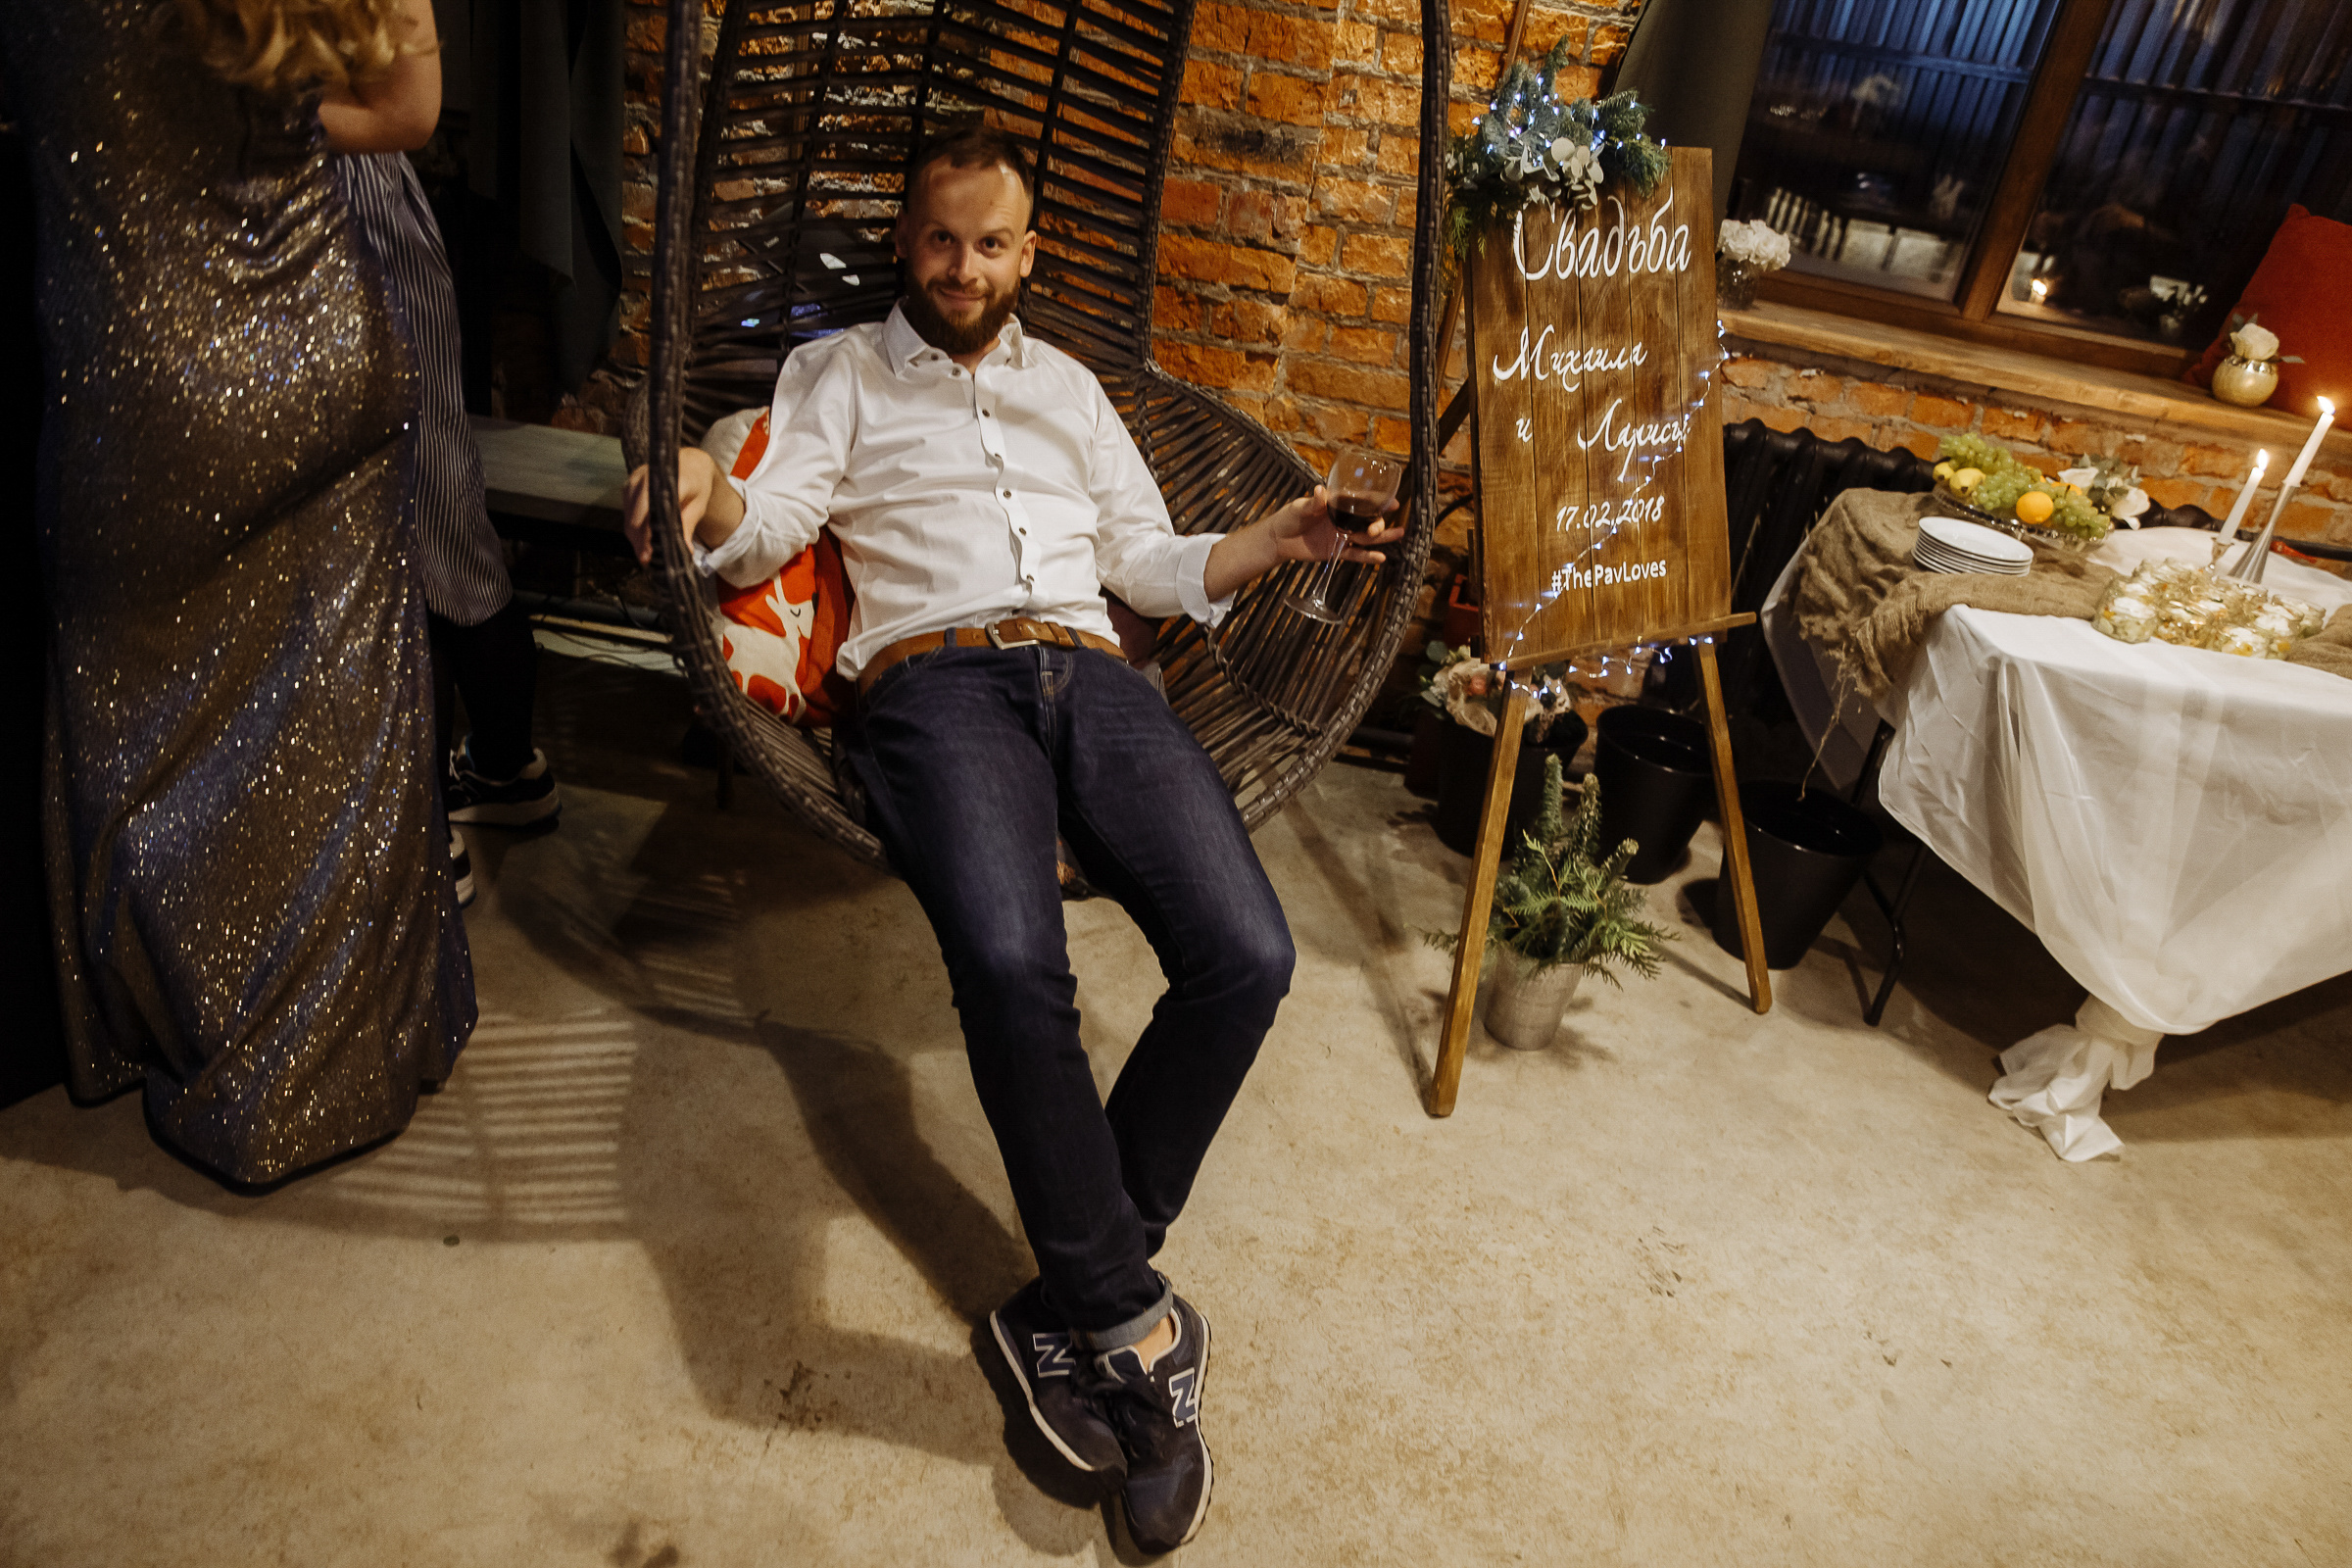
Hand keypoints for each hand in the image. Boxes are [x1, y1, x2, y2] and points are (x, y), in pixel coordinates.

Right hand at [623, 446, 734, 567]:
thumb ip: (688, 525)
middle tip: (647, 561)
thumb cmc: (696, 485)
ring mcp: (634, 482)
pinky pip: (627, 513)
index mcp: (667, 479)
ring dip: (635, 538)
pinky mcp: (628, 487)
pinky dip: (634, 529)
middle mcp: (646, 477)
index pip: (653, 508)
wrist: (689, 463)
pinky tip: (643, 542)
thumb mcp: (698, 505)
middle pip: (635, 516)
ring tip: (646, 556)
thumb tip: (686, 551)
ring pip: (629, 517)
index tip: (649, 553)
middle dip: (640, 541)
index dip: (648, 533)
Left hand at [1267, 484, 1403, 564]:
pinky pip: (1355, 554)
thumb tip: (1321, 491)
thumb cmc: (1289, 517)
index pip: (1361, 501)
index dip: (1377, 502)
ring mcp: (1342, 536)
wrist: (1278, 539)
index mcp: (1337, 504)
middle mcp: (1343, 519)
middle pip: (1367, 521)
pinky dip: (1368, 557)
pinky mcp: (1337, 551)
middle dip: (1377, 523)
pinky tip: (1381, 558)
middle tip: (1376, 528)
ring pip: (1366, 537)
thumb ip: (1313, 502)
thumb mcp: (1300, 508)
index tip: (1392, 503)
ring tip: (1398, 534)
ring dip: (1381, 537)